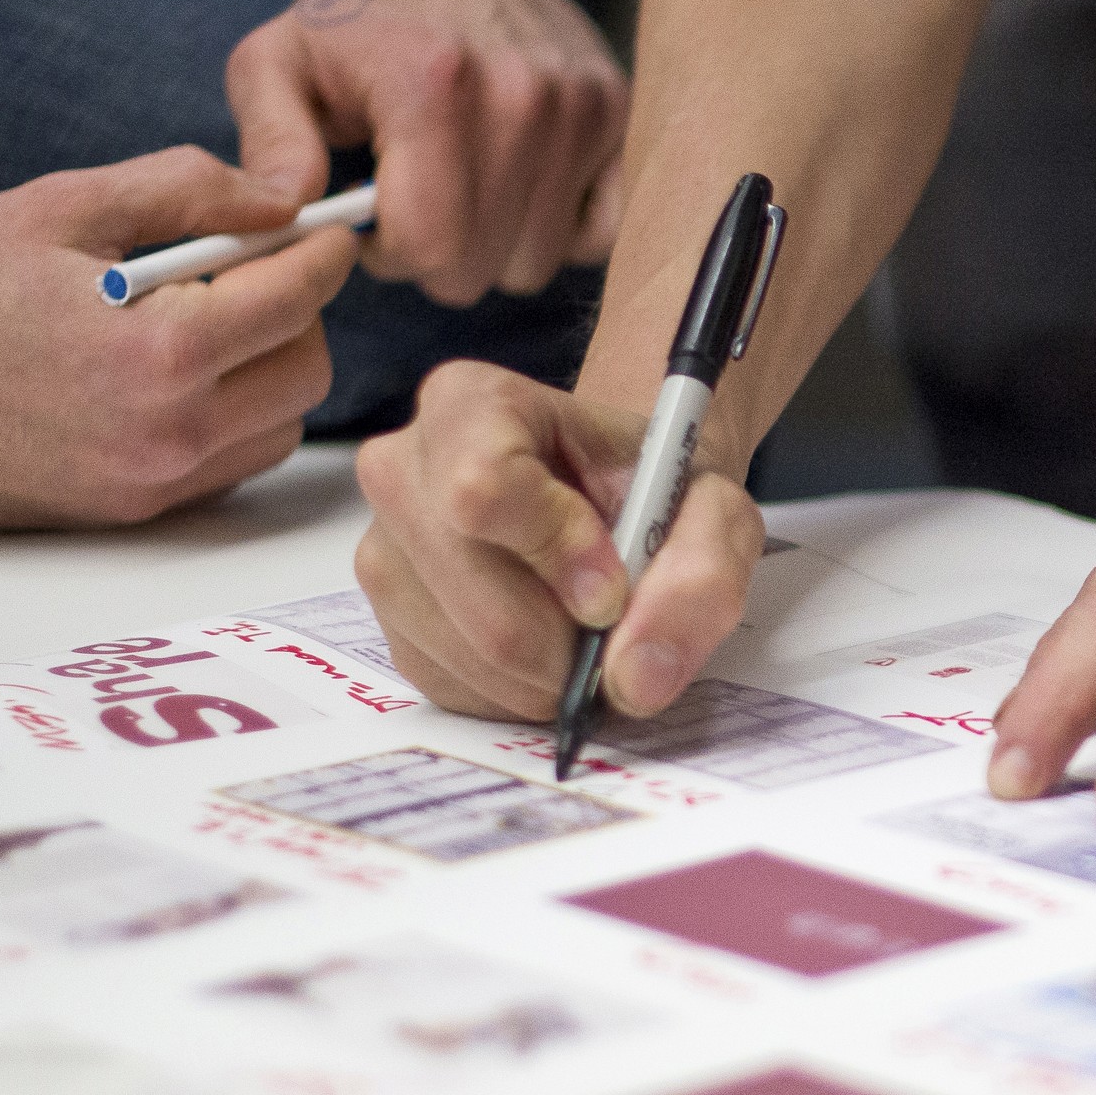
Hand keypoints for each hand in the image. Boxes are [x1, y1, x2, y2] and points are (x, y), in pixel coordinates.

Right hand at [0, 147, 354, 525]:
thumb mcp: (58, 208)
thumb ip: (182, 190)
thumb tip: (274, 196)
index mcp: (155, 353)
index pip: (294, 301)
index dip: (319, 252)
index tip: (324, 225)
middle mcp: (165, 437)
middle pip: (305, 374)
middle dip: (296, 312)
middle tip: (246, 266)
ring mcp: (147, 487)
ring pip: (275, 429)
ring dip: (264, 370)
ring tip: (196, 318)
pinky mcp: (125, 515)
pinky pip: (224, 466)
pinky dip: (226, 416)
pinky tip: (165, 369)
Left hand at [226, 0, 628, 306]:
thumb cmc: (350, 21)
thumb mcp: (272, 68)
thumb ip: (271, 147)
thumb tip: (288, 216)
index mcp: (434, 88)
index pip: (430, 248)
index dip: (387, 254)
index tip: (371, 218)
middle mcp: (523, 96)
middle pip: (482, 267)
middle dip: (436, 255)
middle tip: (413, 200)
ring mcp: (579, 105)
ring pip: (536, 260)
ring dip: (491, 244)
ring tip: (458, 186)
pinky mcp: (615, 111)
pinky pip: (596, 233)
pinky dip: (554, 230)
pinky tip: (514, 189)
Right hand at [353, 362, 764, 718]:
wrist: (616, 502)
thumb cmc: (652, 489)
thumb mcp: (712, 509)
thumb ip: (699, 576)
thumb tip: (636, 677)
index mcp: (471, 403)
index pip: (482, 488)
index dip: (556, 553)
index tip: (612, 587)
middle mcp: (402, 469)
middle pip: (476, 598)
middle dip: (566, 642)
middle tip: (612, 627)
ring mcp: (383, 551)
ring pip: (467, 653)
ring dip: (547, 674)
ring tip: (582, 631)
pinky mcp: (388, 622)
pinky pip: (453, 687)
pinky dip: (517, 691)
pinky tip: (545, 650)